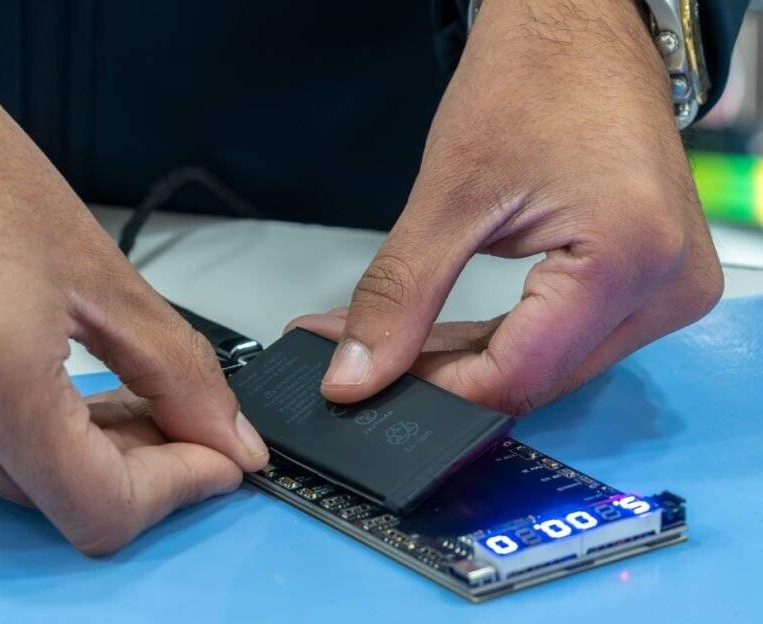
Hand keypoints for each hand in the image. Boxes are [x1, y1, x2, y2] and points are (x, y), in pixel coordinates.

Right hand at [0, 103, 266, 553]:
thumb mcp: (97, 274)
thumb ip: (176, 369)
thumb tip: (230, 438)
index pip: (104, 508)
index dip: (181, 488)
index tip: (226, 458)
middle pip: (79, 500)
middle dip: (158, 465)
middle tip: (202, 418)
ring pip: (47, 483)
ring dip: (116, 453)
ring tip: (158, 398)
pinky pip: (16, 452)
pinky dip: (71, 437)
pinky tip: (103, 397)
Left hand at [289, 0, 722, 413]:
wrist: (580, 29)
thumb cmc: (534, 76)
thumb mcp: (448, 195)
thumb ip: (398, 295)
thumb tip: (357, 374)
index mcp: (628, 258)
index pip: (517, 378)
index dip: (435, 392)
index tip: (372, 387)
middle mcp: (665, 286)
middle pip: (535, 379)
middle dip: (445, 374)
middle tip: (373, 358)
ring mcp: (665, 287)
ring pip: (548, 367)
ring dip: (470, 359)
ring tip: (403, 338)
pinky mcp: (649, 282)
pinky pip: (566, 339)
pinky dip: (503, 339)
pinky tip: (450, 330)